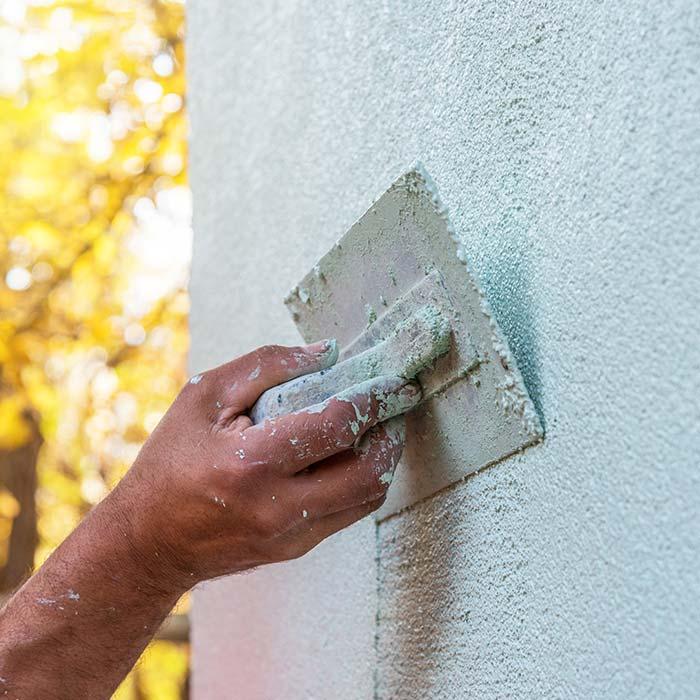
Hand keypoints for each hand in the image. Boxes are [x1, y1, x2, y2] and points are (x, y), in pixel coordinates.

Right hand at [110, 340, 420, 592]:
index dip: (375, 398)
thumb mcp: (205, 396)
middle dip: (393, 432)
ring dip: (384, 459)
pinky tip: (350, 455)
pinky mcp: (296, 548)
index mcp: (251, 463)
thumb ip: (266, 366)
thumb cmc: (171, 460)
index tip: (397, 381)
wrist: (148, 541)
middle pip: (369, 472)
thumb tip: (326, 352)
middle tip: (396, 405)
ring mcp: (291, 535)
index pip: (337, 426)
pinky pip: (348, 512)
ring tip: (379, 426)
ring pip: (367, 497)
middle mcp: (278, 507)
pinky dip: (360, 480)